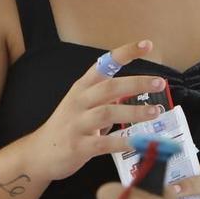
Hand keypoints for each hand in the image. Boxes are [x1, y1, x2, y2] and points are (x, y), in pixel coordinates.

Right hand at [33, 40, 167, 182]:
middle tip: (159, 82)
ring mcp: (77, 124)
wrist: (40, 153)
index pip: (104, 64)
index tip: (146, 45)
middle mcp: (79, 102)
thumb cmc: (66, 126)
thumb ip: (105, 98)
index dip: (125, 53)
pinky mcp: (78, 146)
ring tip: (155, 111)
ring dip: (134, 112)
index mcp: (82, 88)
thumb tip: (132, 92)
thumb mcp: (81, 104)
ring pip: (107, 113)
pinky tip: (139, 142)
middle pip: (109, 87)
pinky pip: (103, 143)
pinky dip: (122, 141)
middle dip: (136, 83)